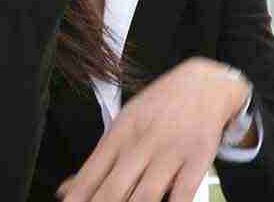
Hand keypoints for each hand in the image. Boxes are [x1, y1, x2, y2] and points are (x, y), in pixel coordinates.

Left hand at [56, 57, 250, 201]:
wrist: (206, 83)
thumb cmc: (163, 105)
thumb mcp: (126, 122)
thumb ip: (99, 159)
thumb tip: (67, 189)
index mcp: (120, 134)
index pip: (90, 176)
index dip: (77, 200)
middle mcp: (142, 144)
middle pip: (113, 191)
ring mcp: (171, 152)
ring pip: (144, 197)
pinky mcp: (198, 159)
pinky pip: (182, 194)